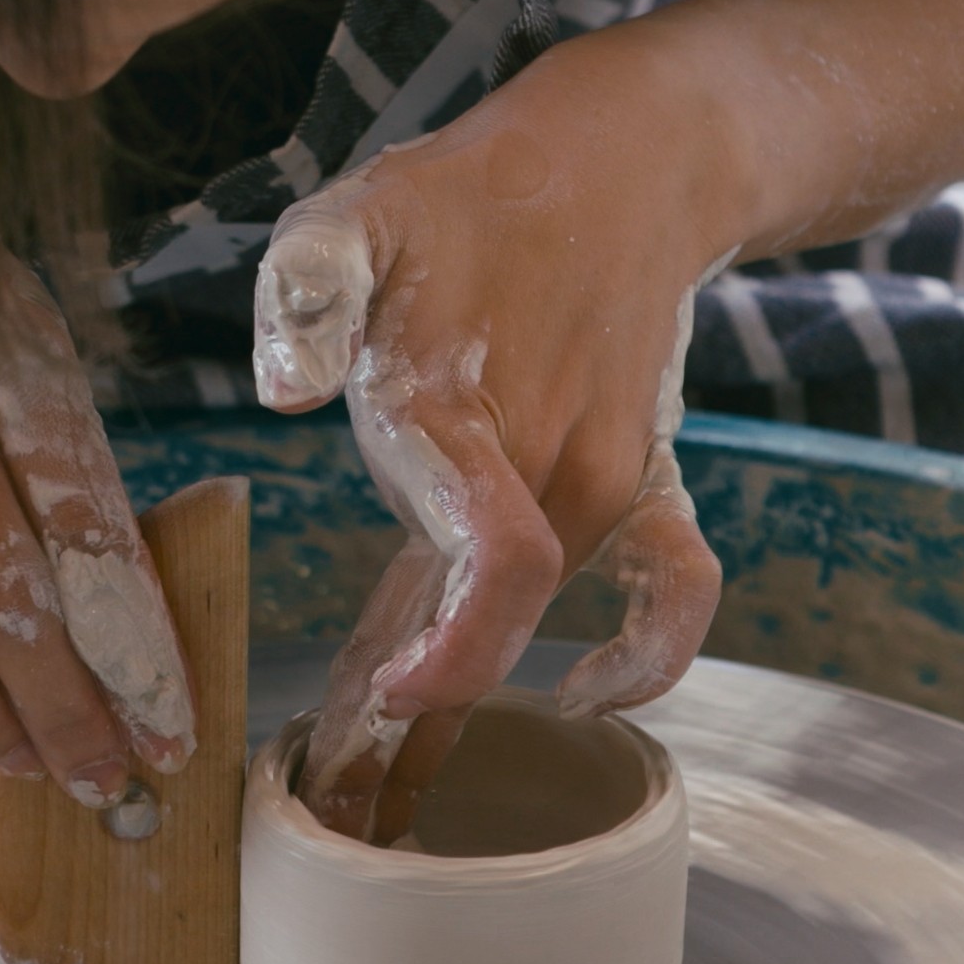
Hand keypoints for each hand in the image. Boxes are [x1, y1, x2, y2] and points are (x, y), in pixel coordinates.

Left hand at [249, 29, 734, 838]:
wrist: (622, 161)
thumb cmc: (465, 197)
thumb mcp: (356, 213)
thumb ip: (308, 291)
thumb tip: (286, 386)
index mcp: (466, 407)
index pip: (490, 567)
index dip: (447, 659)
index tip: (383, 704)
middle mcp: (549, 459)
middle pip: (494, 624)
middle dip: (417, 721)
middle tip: (343, 802)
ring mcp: (608, 477)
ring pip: (543, 614)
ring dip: (472, 687)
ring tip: (394, 778)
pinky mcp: (651, 480)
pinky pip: (677, 591)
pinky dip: (644, 660)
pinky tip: (582, 698)